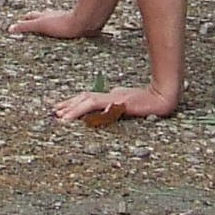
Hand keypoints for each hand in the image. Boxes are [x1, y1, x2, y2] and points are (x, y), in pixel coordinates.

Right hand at [10, 6, 102, 41]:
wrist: (84, 23)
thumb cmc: (63, 24)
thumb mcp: (40, 26)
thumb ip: (25, 27)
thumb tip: (10, 28)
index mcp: (44, 16)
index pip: (30, 16)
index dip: (24, 20)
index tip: (19, 23)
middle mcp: (53, 17)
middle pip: (41, 17)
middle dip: (35, 21)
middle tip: (29, 26)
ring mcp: (63, 21)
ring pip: (53, 21)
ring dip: (48, 25)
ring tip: (45, 31)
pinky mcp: (73, 27)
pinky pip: (64, 29)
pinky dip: (60, 31)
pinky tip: (62, 36)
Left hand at [53, 82, 179, 127]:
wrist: (160, 98)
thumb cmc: (144, 100)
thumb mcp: (123, 103)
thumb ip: (112, 105)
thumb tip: (104, 110)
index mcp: (108, 96)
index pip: (86, 98)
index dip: (71, 102)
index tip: (59, 108)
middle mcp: (108, 96)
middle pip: (84, 98)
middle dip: (68, 106)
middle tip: (54, 112)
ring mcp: (113, 99)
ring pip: (88, 102)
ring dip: (74, 110)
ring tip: (62, 117)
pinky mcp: (119, 103)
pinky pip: (101, 107)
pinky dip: (90, 110)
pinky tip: (83, 117)